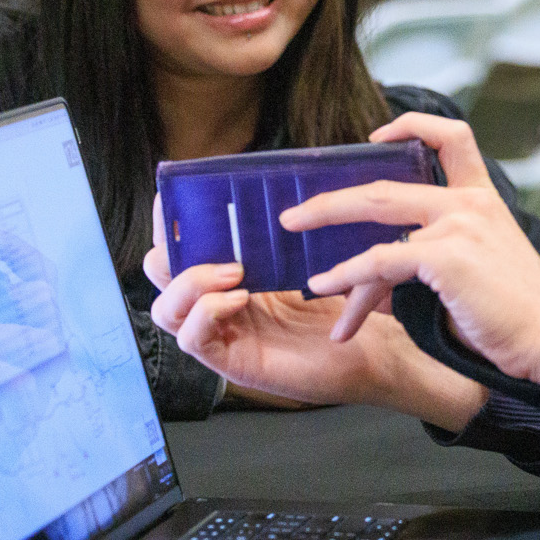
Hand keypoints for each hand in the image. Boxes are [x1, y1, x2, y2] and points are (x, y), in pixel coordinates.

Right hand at [142, 197, 486, 427]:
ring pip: (165, 308)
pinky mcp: (233, 361)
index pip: (183, 243)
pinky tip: (239, 297)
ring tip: (233, 271)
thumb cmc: (350, 300)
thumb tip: (272, 178)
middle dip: (168, 248)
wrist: (378, 348)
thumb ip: (285, 227)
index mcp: (232, 270)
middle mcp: (219, 301)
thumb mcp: (313, 253)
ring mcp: (222, 333)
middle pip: (161, 273)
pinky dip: (205, 312)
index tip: (180, 195)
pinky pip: (190, 339)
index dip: (171, 221)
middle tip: (195, 234)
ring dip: (188, 281)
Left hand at [287, 113, 539, 386]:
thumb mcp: (474, 272)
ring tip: (299, 257)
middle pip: (387, 182)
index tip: (376, 138)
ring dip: (329, 231)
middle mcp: (471, 202)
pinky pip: (379, 261)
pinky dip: (346, 276)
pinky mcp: (446, 256)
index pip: (452, 136)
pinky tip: (325, 288)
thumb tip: (373, 278)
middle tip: (296, 214)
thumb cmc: (516, 315)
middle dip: (332, 199)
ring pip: (376, 218)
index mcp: (484, 200)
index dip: (410, 127)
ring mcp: (459, 224)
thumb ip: (429, 262)